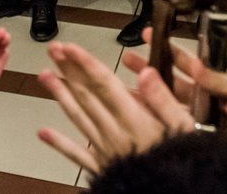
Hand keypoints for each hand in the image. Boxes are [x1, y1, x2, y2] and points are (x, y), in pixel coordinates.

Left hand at [37, 41, 193, 174]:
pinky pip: (77, 154)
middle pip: (87, 95)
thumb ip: (162, 99)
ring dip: (60, 95)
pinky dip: (59, 142)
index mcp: (134, 119)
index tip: (68, 47)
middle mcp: (114, 132)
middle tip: (53, 49)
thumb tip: (145, 71)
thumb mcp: (183, 127)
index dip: (85, 63)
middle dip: (69, 70)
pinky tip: (43, 133)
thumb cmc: (182, 161)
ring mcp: (105, 150)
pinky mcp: (103, 168)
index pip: (104, 84)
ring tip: (44, 75)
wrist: (177, 192)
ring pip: (78, 117)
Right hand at [123, 28, 226, 160]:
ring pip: (163, 101)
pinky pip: (168, 124)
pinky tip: (134, 112)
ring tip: (122, 85)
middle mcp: (197, 98)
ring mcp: (192, 116)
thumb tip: (194, 63)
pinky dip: (151, 117)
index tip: (149, 34)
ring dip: (143, 92)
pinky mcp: (190, 134)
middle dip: (146, 68)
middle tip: (126, 58)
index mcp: (209, 82)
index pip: (183, 61)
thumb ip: (217, 79)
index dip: (166, 48)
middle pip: (166, 80)